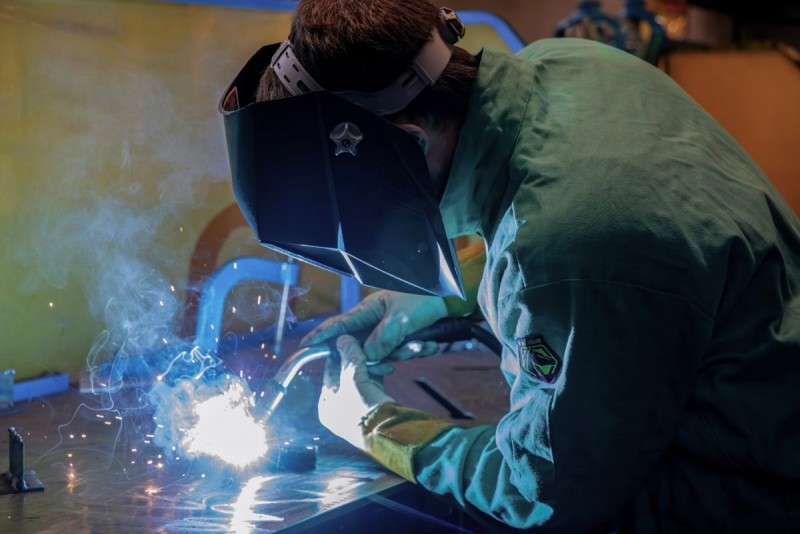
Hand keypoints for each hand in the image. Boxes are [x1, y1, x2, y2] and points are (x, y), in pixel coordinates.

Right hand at [301, 290, 447, 366]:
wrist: (451, 300)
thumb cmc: (424, 298)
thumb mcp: (402, 318)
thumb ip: (383, 338)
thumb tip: (367, 356)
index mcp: (368, 310)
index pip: (339, 325)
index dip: (321, 336)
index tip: (304, 347)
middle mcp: (374, 322)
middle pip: (361, 347)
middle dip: (379, 356)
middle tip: (386, 363)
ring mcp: (387, 331)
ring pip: (385, 354)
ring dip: (406, 351)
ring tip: (423, 343)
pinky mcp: (402, 339)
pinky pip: (401, 353)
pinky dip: (417, 350)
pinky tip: (431, 344)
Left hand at [318, 335, 393, 449]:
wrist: (387, 432)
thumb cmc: (361, 408)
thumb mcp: (351, 378)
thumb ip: (347, 356)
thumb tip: (342, 337)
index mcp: (325, 407)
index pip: (329, 374)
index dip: (338, 356)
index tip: (346, 342)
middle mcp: (338, 411)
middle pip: (346, 377)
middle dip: (357, 361)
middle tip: (363, 346)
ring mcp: (357, 411)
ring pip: (361, 381)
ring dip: (369, 367)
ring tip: (376, 355)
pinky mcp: (374, 410)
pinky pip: (373, 387)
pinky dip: (377, 376)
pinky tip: (385, 365)